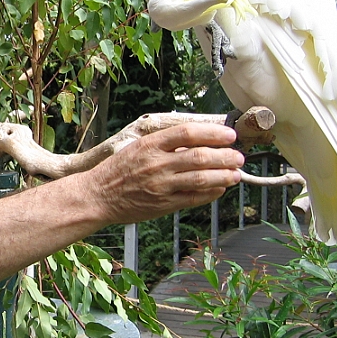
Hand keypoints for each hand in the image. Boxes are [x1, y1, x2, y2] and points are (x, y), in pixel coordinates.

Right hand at [92, 122, 243, 224]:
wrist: (97, 196)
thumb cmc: (118, 171)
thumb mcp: (138, 148)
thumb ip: (165, 144)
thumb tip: (199, 141)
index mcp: (150, 145)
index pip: (188, 133)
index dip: (213, 133)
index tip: (229, 135)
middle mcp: (157, 164)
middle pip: (200, 156)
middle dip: (225, 156)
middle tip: (238, 156)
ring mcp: (161, 185)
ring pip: (201, 178)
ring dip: (224, 176)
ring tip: (235, 174)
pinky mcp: (163, 204)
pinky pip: (194, 198)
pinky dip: (211, 193)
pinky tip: (219, 189)